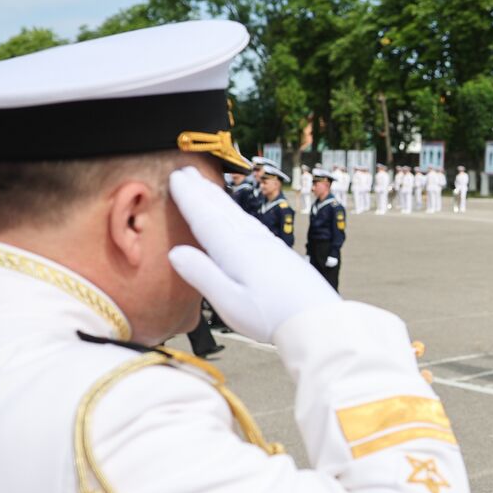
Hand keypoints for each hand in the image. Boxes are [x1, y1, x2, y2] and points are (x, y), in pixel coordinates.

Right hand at [167, 167, 337, 342]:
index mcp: (236, 251)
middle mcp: (253, 242)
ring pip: (238, 215)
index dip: (190, 198)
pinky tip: (240, 216)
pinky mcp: (281, 254)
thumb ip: (203, 276)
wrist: (317, 321)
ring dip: (220, 199)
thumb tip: (175, 252)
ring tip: (207, 186)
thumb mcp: (230, 303)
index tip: (176, 177)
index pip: (206, 218)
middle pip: (222, 211)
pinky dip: (239, 213)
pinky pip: (253, 224)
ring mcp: (269, 246)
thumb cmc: (272, 317)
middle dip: (202, 191)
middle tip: (187, 171)